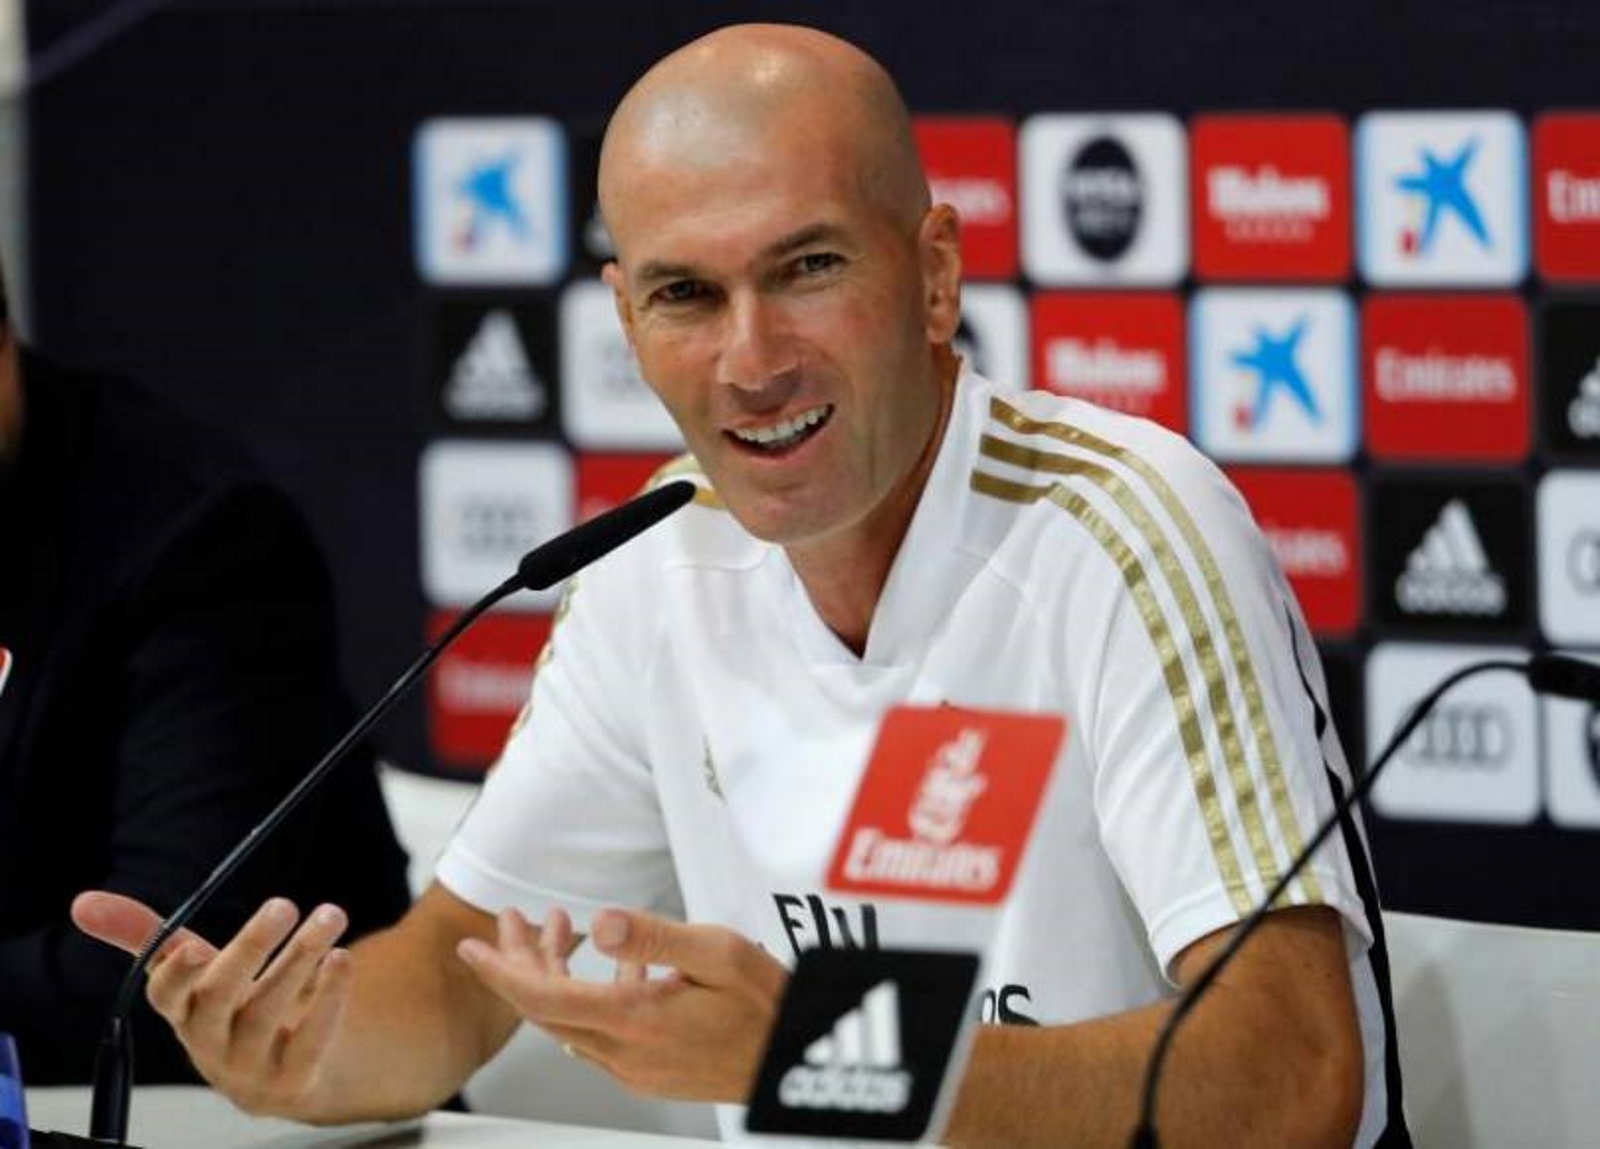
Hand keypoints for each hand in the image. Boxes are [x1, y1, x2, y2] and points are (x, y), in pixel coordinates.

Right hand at [71, 890, 351, 1116]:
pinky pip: (310, 1039)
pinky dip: (328, 998)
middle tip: (284, 904)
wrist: (284, 1074)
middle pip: (222, 996)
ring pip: (270, 1011)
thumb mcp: (193, 972)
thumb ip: (147, 935)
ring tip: (330, 916)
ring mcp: (249, 1065)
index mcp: (182, 1012)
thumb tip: (82, 902)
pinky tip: (341, 959)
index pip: (166, 996)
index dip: (176, 974)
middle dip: (251, 948)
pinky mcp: (292, 1080)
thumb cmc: (232, 1009)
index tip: (193, 943)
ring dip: (301, 957)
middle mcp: (209, 1041)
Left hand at [458, 906, 787, 1101]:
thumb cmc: (767, 1006)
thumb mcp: (719, 952)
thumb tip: (602, 923)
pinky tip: (616, 965)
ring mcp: (634, 1066)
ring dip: (555, 975)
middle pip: (546, 1009)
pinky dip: (587, 995)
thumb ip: (654, 935)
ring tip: (561, 928)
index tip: (471, 948)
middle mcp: (625, 1051)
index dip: (500, 970)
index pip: (542, 998)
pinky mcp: (649, 1071)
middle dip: (521, 960)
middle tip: (512, 922)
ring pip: (569, 1020)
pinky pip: (598, 1033)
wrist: (794, 1060)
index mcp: (634, 1019)